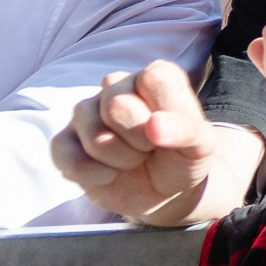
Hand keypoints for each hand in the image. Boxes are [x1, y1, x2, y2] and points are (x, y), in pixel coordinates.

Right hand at [52, 61, 223, 220]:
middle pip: (117, 106)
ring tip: (133, 159)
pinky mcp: (64, 142)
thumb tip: (155, 125)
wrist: (164, 190)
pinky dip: (95, 175)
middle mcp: (115, 85)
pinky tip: (109, 174)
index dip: (166, 115)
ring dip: (122, 161)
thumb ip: (186, 129)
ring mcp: (85, 112)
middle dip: (141, 141)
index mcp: (153, 75)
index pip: (152, 79)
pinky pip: (69, 158)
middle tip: (151, 147)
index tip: (172, 130)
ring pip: (95, 137)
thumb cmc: (182, 157)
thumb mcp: (201, 146)